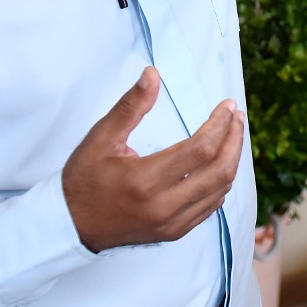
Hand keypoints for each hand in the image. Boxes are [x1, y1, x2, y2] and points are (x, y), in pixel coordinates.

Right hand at [62, 67, 246, 252]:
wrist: (71, 226)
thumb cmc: (84, 179)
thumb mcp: (101, 138)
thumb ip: (130, 106)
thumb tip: (152, 74)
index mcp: (146, 180)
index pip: (201, 150)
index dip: (220, 124)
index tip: (227, 105)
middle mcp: (164, 206)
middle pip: (220, 171)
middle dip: (234, 139)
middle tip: (236, 116)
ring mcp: (172, 223)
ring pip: (220, 190)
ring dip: (232, 160)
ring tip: (233, 134)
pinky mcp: (174, 232)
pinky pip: (210, 206)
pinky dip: (221, 182)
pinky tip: (219, 163)